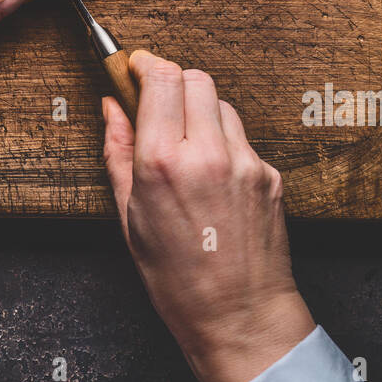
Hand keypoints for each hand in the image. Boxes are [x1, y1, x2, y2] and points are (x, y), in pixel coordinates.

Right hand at [103, 51, 313, 381]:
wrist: (240, 318)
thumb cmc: (176, 279)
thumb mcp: (129, 218)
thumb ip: (118, 153)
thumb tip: (111, 108)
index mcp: (163, 163)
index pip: (161, 78)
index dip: (146, 64)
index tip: (135, 67)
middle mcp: (207, 154)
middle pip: (195, 78)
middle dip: (173, 82)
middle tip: (158, 104)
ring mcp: (246, 162)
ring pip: (221, 105)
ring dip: (200, 112)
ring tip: (186, 149)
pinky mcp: (270, 175)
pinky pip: (242, 139)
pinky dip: (224, 144)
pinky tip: (213, 180)